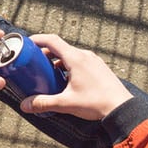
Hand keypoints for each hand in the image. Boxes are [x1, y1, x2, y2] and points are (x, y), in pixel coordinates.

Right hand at [18, 34, 132, 119]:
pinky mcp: (99, 68)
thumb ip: (44, 103)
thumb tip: (25, 105)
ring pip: (71, 55)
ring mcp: (94, 61)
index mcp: (76, 58)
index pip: (52, 40)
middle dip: (45, 54)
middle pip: (60, 48)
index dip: (37, 39)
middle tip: (34, 64)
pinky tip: (67, 81)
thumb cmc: (96, 103)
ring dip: (58, 62)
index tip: (27, 43)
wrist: (122, 108)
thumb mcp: (66, 103)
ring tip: (49, 75)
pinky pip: (80, 62)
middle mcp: (85, 55)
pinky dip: (69, 66)